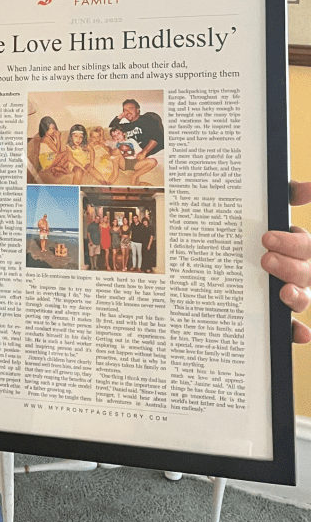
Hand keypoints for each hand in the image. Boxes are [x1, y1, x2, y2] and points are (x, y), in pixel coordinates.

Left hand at [261, 181, 310, 343]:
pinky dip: (298, 332)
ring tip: (281, 292)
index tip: (266, 238)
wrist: (219, 257)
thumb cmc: (251, 233)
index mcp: (298, 248)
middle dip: (288, 266)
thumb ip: (284, 195)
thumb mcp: (262, 211)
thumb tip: (307, 186)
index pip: (305, 246)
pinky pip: (292, 329)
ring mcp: (290, 296)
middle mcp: (299, 273)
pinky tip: (301, 334)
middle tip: (265, 260)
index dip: (291, 242)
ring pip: (302, 299)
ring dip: (297, 297)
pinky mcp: (278, 319)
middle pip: (305, 272)